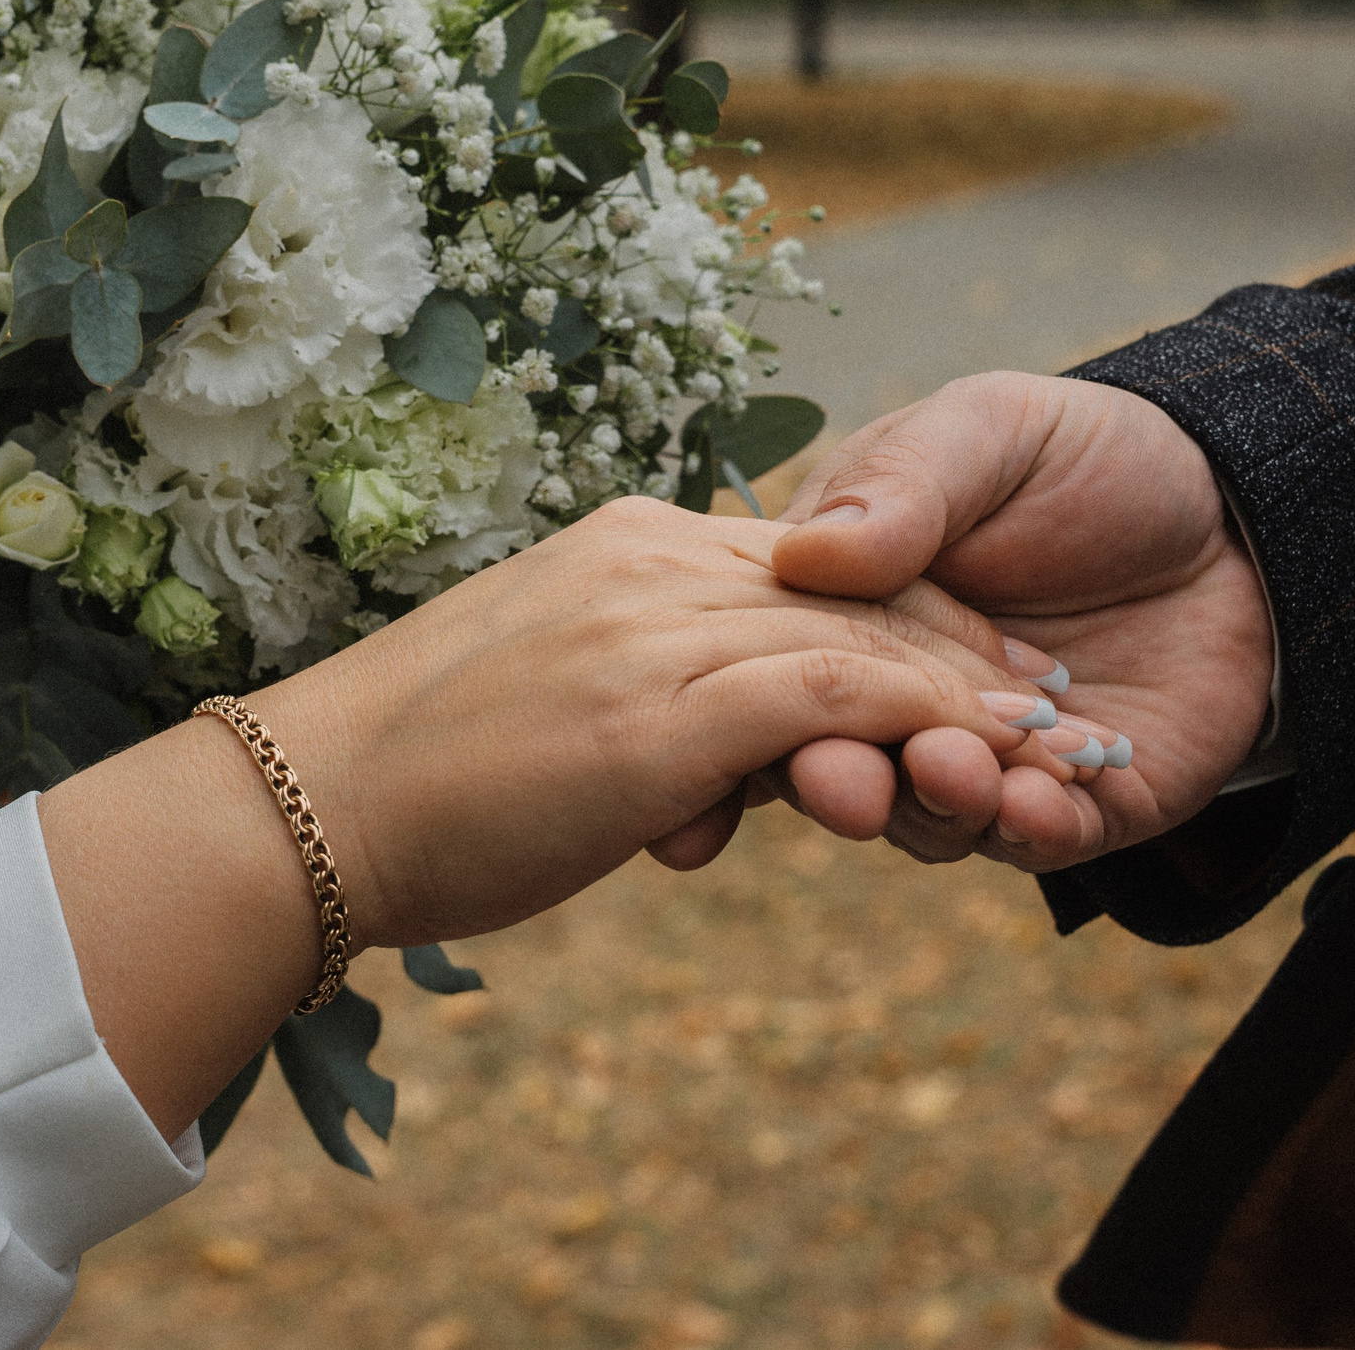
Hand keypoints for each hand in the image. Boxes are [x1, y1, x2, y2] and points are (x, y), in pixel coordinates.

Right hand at [265, 496, 1055, 947]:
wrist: (305, 809)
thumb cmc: (414, 773)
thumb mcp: (548, 691)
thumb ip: (638, 673)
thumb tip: (700, 729)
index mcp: (626, 544)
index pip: (807, 563)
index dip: (905, 615)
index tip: (975, 672)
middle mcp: (651, 561)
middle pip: (854, 591)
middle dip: (962, 652)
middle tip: (1049, 711)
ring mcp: (655, 629)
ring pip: (860, 639)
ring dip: (964, 698)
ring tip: (1044, 748)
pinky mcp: (661, 713)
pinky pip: (832, 698)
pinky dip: (922, 729)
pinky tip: (979, 769)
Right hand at [769, 373, 1275, 870]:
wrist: (1236, 505)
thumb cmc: (1085, 456)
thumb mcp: (986, 431)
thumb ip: (903, 486)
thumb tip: (807, 552)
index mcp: (846, 612)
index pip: (776, 670)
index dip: (749, 707)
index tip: (744, 728)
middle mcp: (900, 701)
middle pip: (842, 760)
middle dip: (839, 781)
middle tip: (845, 782)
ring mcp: (987, 759)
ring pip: (933, 817)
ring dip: (938, 804)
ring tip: (961, 770)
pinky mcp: (1081, 804)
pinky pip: (1041, 840)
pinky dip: (1029, 829)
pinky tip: (1036, 801)